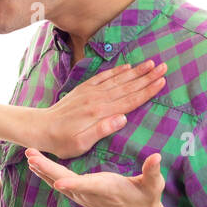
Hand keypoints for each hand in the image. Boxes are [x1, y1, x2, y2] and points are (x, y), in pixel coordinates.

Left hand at [24, 148, 169, 206]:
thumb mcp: (153, 185)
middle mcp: (90, 194)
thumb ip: (152, 171)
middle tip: (31, 154)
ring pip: (58, 182)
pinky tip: (38, 166)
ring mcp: (83, 197)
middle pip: (64, 181)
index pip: (87, 186)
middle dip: (47, 169)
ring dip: (43, 170)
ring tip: (29, 156)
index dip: (73, 184)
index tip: (58, 181)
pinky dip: (47, 175)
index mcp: (106, 189)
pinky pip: (60, 184)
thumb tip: (156, 156)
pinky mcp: (81, 196)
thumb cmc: (147, 201)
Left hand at [33, 60, 167, 158]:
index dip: (148, 90)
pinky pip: (104, 77)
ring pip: (119, 79)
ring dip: (137, 71)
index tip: (162, 81)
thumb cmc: (62, 142)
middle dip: (148, 76)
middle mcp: (98, 99)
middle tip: (165, 67)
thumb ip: (102, 130)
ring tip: (152, 63)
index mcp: (101, 113)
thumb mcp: (81, 143)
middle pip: (129, 86)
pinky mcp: (84, 89)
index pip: (130, 100)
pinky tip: (127, 67)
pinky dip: (117, 71)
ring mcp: (90, 92)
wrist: (40, 128)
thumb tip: (123, 118)